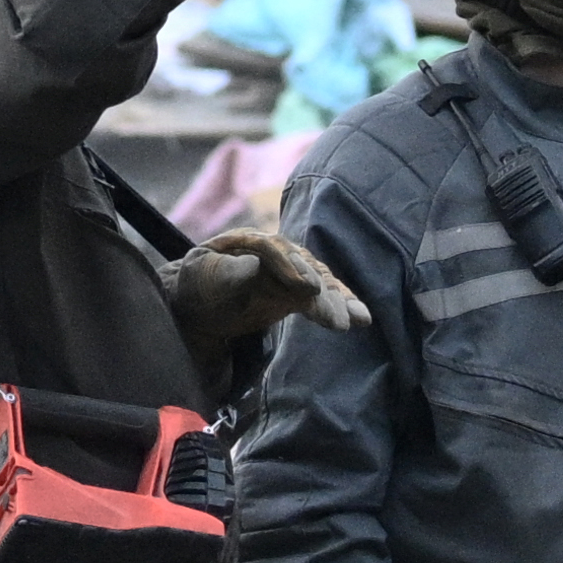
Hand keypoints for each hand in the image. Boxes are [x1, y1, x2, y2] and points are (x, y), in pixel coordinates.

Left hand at [165, 225, 352, 354]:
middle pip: (302, 267)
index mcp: (246, 242)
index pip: (271, 250)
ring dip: (338, 302)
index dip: (290, 267)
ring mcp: (289, 270)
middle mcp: (274, 252)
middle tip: (335, 316)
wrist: (200, 302)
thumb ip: (230, 274)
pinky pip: (323, 297)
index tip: (306, 288)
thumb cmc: (200, 286)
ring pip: (318, 283)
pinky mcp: (298, 290)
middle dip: (321, 290)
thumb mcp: (204, 278)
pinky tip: (363, 319)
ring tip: (355, 320)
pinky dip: (342, 306)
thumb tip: (254, 268)